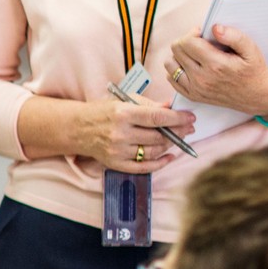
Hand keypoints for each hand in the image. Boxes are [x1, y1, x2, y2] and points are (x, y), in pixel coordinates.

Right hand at [77, 97, 193, 172]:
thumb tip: (172, 107)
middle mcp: (120, 133)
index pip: (157, 118)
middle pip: (158, 136)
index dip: (177, 118)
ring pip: (153, 151)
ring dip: (170, 146)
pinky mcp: (116, 163)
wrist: (77, 129)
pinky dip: (159, 163)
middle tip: (188, 128)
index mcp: (123, 113)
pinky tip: (169, 156)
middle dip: (178, 132)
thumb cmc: (102, 112)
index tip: (190, 117)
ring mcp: (118, 151)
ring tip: (177, 138)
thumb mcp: (123, 101)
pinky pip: (143, 167)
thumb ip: (149, 105)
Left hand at [166, 25, 267, 116]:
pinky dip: (177, 69)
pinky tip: (191, 65)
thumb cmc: (254, 70)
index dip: (193, 33)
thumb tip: (215, 28)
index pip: (187, 42)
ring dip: (179, 55)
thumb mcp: (251, 49)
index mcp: (215, 65)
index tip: (203, 33)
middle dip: (186, 41)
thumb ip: (234, 36)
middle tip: (200, 42)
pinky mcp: (192, 96)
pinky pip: (171, 78)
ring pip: (170, 64)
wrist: (257, 96)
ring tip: (194, 53)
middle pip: (176, 50)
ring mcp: (195, 89)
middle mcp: (202, 78)